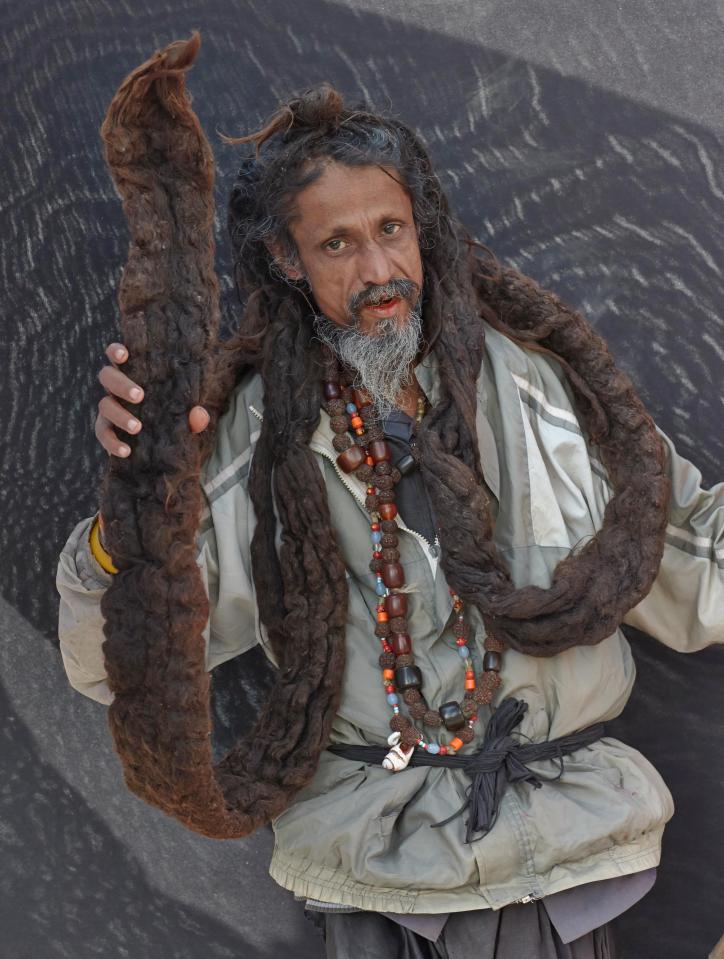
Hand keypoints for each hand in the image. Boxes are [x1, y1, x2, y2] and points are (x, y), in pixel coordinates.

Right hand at [95, 342, 209, 457]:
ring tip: (137, 427)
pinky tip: (126, 451)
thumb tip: (199, 414)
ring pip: (104, 405)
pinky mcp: (106, 429)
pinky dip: (112, 443)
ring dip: (120, 415)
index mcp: (135, 374)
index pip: (118, 355)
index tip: (124, 354)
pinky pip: (103, 433)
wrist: (167, 449)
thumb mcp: (189, 418)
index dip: (116, 351)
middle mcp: (117, 388)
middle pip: (107, 376)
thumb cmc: (176, 420)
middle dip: (121, 384)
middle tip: (140, 396)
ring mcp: (109, 408)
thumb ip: (196, 416)